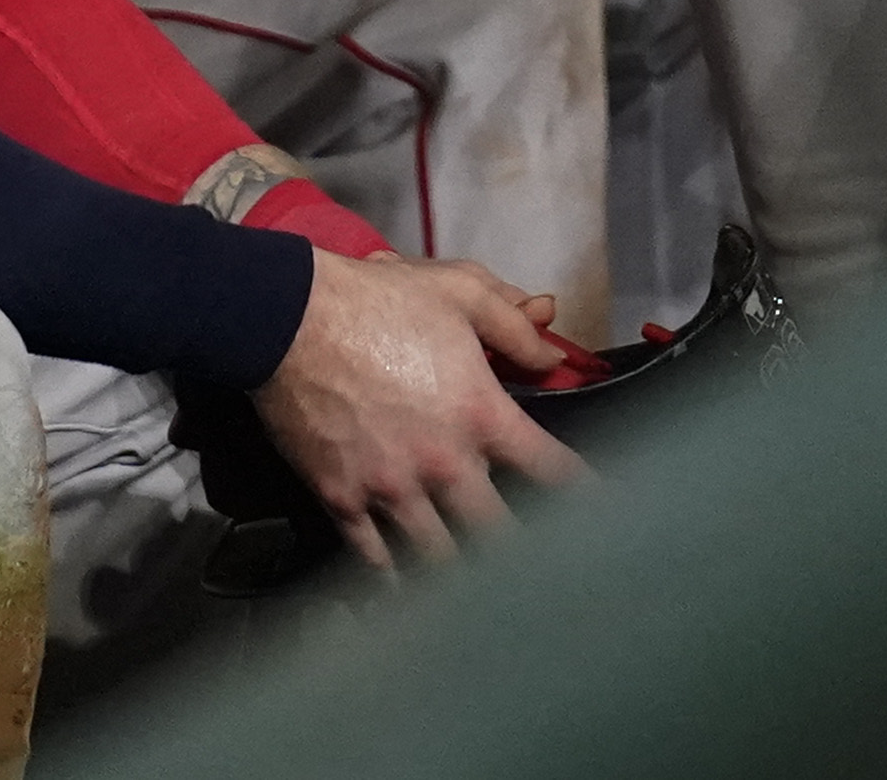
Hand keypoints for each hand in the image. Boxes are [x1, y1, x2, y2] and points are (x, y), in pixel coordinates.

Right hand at [251, 248, 585, 568]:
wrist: (285, 316)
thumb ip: (515, 325)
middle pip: (498, 532)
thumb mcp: (458, 291)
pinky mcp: (342, 498)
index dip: (583, 494)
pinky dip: (392, 575)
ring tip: (478, 594)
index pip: (549, 468)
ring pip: (438, 557)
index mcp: (479, 414)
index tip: (601, 513)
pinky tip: (404, 585)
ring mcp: (390, 489)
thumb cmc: (375, 300)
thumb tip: (554, 355)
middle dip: (523, 553)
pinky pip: (374, 556)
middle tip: (540, 570)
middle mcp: (442, 463)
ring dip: (460, 573)